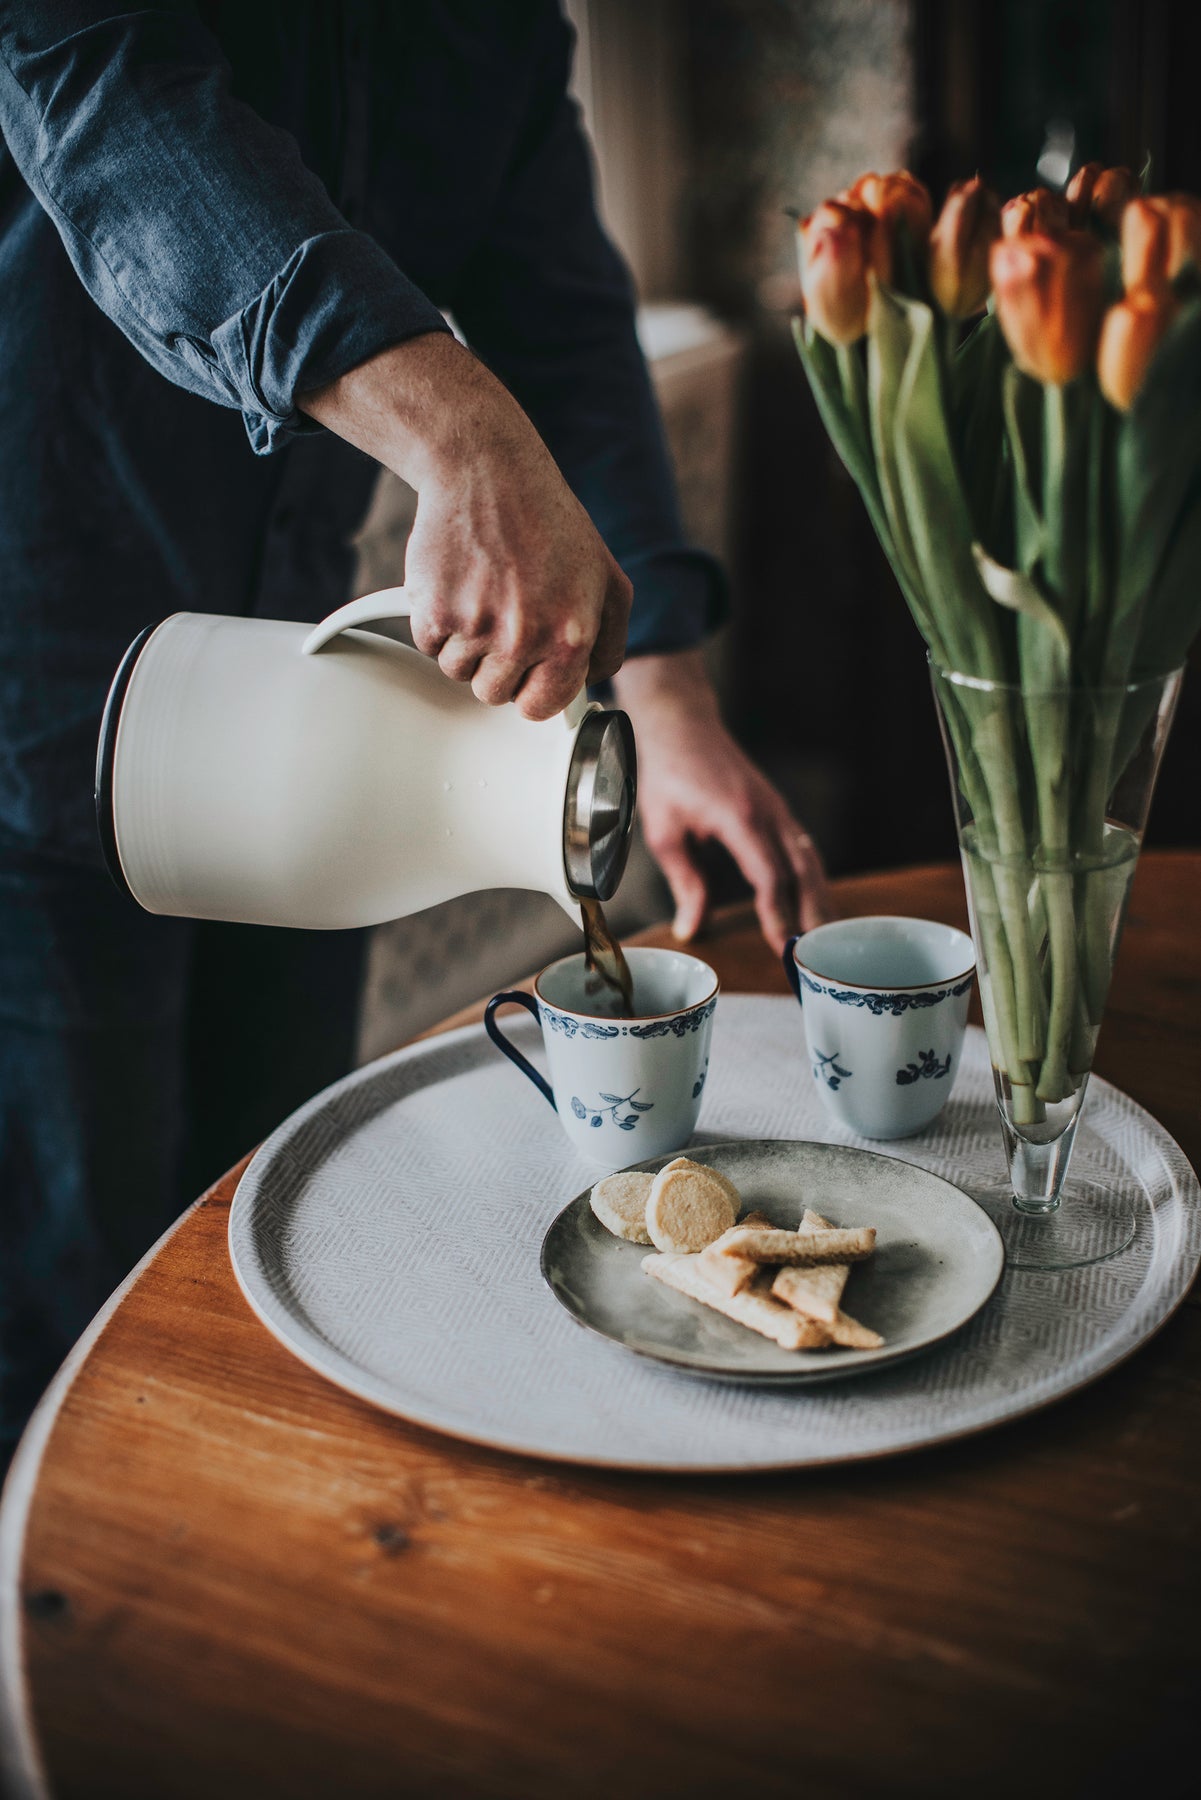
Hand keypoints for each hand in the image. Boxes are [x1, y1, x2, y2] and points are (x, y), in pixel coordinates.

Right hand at [300, 333, 630, 718]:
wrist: (488, 471)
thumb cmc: (548, 520)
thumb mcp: (607, 578)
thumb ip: (611, 640)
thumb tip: (592, 682)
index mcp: (570, 636)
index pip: (539, 708)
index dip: (530, 691)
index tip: (526, 674)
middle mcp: (523, 636)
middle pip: (493, 694)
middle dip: (496, 664)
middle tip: (503, 617)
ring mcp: (476, 625)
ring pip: (457, 671)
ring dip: (465, 642)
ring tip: (483, 593)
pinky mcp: (434, 610)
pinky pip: (429, 645)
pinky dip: (437, 622)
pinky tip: (458, 584)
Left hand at [612, 650, 832, 952]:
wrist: (682, 724)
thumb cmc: (668, 774)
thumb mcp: (665, 832)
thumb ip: (684, 882)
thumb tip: (691, 929)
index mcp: (739, 819)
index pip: (770, 876)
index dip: (778, 915)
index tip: (783, 948)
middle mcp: (767, 814)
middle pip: (803, 872)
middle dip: (812, 916)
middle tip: (815, 957)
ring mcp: (777, 809)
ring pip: (809, 860)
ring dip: (819, 899)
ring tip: (823, 938)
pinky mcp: (777, 809)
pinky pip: (803, 847)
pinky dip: (812, 878)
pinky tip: (814, 901)